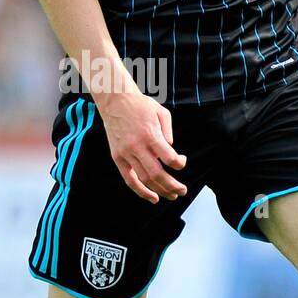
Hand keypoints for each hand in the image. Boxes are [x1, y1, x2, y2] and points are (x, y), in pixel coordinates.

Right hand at [97, 87, 187, 202]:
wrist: (115, 100)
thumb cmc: (140, 105)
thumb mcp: (161, 112)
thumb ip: (169, 132)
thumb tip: (171, 151)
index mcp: (150, 135)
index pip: (169, 158)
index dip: (179, 164)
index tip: (182, 161)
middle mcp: (137, 146)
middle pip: (157, 174)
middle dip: (173, 185)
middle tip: (182, 191)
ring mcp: (126, 153)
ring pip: (144, 179)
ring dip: (160, 190)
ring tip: (171, 195)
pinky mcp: (117, 157)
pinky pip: (129, 179)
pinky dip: (141, 191)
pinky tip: (152, 198)